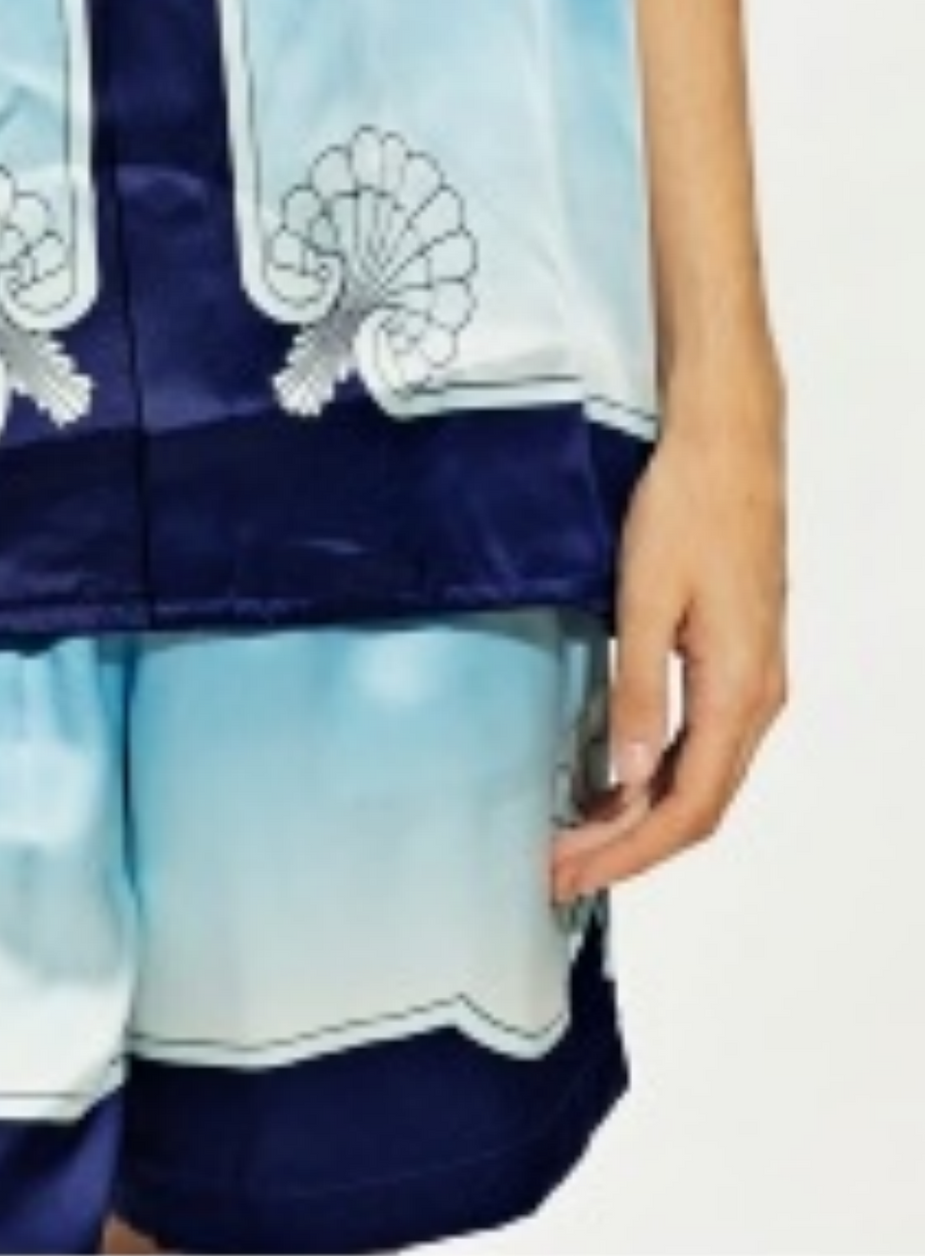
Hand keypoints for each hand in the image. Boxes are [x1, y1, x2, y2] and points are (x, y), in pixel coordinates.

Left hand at [550, 366, 787, 901]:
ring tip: (574, 837)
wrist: (728, 443)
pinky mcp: (738, 656)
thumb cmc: (687, 507)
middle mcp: (757, 697)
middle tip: (558, 871)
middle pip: (697, 805)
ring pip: (702, 776)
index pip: (686, 807)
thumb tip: (629, 778)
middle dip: (627, 846)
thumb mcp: (646, 597)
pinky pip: (703, 741)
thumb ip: (639, 691)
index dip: (626, 851)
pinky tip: (613, 777)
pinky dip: (658, 774)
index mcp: (738, 690)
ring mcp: (753, 678)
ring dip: (641, 814)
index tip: (568, 873)